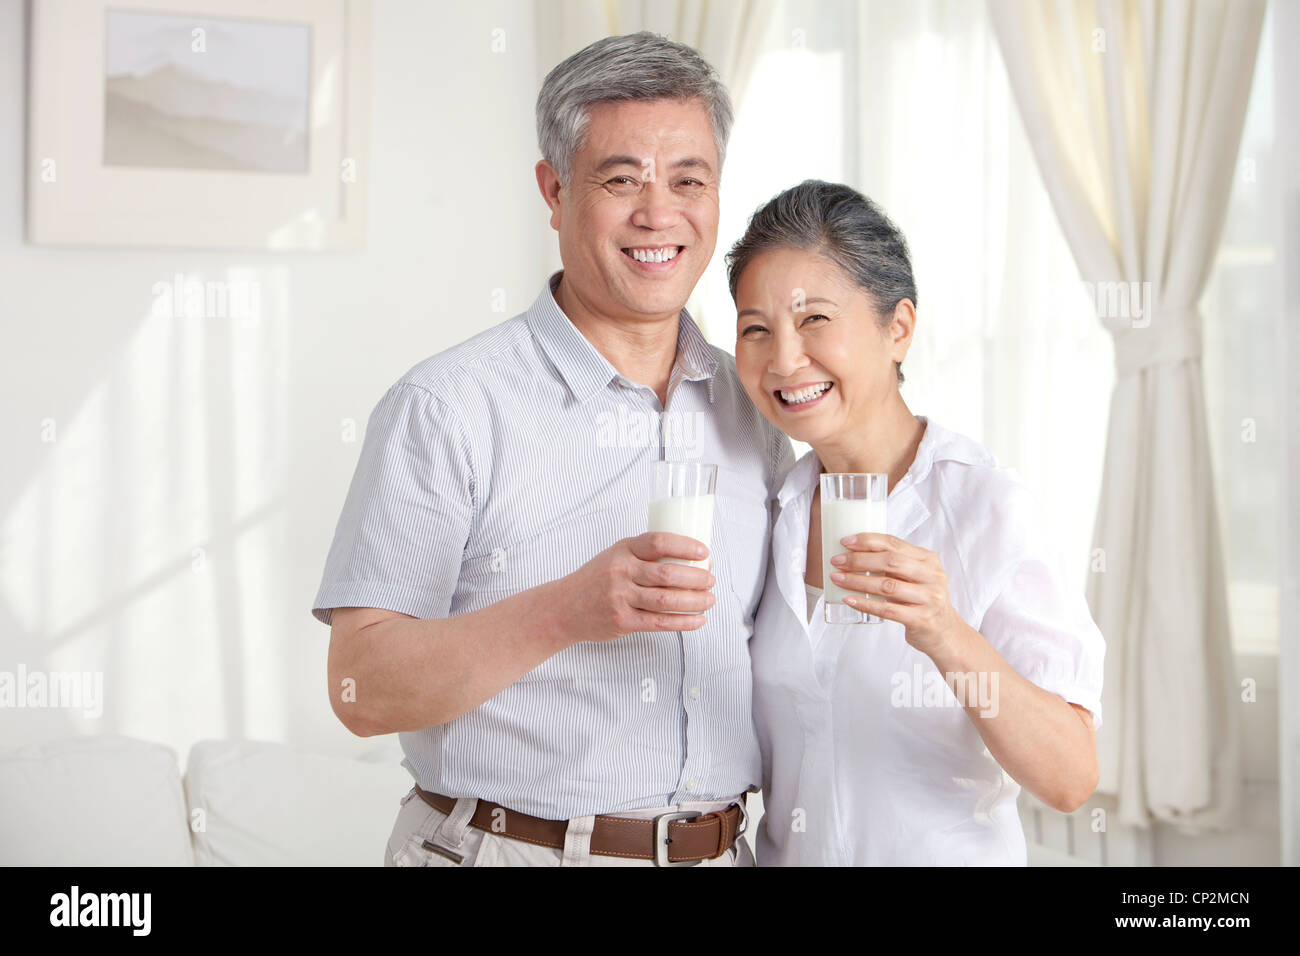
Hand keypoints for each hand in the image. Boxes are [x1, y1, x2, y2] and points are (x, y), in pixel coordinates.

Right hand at [555, 532, 715, 642]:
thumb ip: (644, 555)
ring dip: (695, 601)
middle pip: (667, 574)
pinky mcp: (622, 621)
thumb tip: (689, 559)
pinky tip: (698, 620)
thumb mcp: (615, 556)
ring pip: (666, 600)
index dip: (685, 546)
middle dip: (696, 578)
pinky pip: (660, 622)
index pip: (658, 542)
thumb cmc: (596, 580)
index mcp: (623, 550)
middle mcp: (621, 571)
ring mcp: (620, 597)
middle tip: (711, 580)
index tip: (704, 552)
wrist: (564, 607)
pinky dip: (683, 622)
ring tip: (709, 600)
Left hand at [828, 533, 962, 655]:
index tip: (845, 542)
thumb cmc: (922, 600)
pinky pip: (888, 610)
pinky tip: (849, 600)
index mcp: (928, 560)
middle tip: (837, 562)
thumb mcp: (916, 576)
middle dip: (859, 560)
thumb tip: (853, 553)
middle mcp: (931, 576)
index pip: (894, 544)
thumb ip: (895, 564)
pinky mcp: (922, 619)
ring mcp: (929, 598)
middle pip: (890, 562)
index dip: (868, 541)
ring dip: (857, 581)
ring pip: (887, 585)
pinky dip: (866, 604)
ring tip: (837, 579)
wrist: (945, 632)